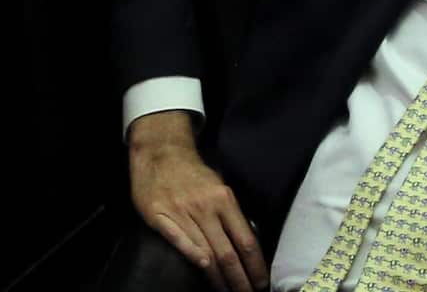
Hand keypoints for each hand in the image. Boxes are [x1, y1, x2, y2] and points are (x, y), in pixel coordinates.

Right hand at [128, 111, 268, 291]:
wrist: (161, 153)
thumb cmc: (193, 174)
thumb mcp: (219, 187)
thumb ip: (230, 213)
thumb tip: (246, 240)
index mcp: (225, 201)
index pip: (246, 239)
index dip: (255, 264)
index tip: (262, 281)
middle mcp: (206, 207)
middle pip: (228, 250)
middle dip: (240, 278)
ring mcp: (182, 212)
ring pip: (206, 250)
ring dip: (219, 276)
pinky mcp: (159, 215)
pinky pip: (177, 237)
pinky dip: (192, 252)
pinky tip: (203, 266)